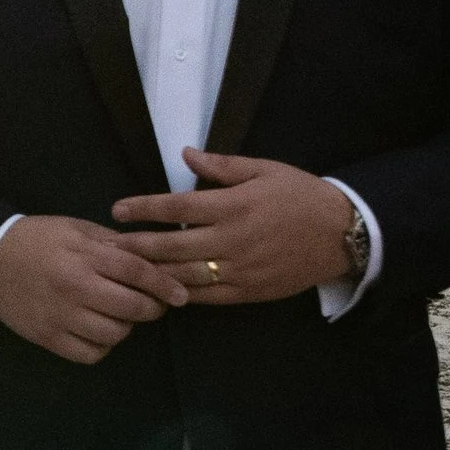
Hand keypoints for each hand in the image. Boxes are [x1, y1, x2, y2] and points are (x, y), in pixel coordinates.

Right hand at [0, 214, 190, 361]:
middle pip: (131, 308)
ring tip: (118, 313)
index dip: (163, 284)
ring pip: (114, 334)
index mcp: (83, 257)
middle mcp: (75, 289)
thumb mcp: (75, 229)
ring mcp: (61, 318)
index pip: (136, 272)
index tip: (182, 295)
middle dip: (152, 308)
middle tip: (152, 303)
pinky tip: (98, 330)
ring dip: (125, 326)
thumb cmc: (36, 239)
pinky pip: (91, 353)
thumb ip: (111, 243)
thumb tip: (150, 257)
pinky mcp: (48, 339)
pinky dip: (102, 346)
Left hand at [113, 147, 357, 304]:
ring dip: (152, 273)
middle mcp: (232, 239)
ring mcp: (239, 269)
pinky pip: (206, 296)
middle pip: (172, 246)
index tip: (118, 210)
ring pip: (184, 275)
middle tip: (109, 246)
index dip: (143, 208)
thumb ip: (222, 166)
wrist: (340, 234)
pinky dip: (181, 293)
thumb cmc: (300, 195)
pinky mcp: (248, 292)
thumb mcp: (264, 170)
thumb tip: (186, 153)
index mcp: (233, 205)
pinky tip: (161, 289)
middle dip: (136, 246)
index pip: (177, 207)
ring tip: (125, 270)